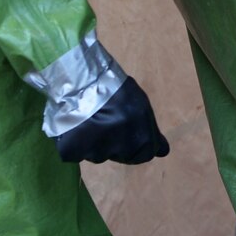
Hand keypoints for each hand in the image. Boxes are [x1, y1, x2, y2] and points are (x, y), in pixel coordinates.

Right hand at [54, 77, 169, 164]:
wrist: (81, 80)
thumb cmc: (115, 88)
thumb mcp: (140, 105)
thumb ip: (149, 130)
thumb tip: (162, 152)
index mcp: (143, 137)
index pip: (146, 154)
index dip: (139, 145)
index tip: (130, 134)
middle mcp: (122, 148)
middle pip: (122, 155)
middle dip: (118, 145)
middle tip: (108, 124)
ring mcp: (97, 152)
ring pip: (99, 155)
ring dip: (97, 143)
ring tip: (91, 120)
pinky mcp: (73, 152)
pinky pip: (77, 153)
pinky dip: (76, 144)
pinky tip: (76, 126)